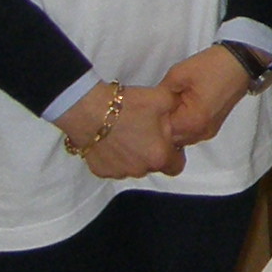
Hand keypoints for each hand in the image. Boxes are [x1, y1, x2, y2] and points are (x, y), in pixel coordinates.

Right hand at [56, 83, 184, 179]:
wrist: (88, 110)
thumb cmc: (127, 106)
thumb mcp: (163, 99)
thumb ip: (178, 110)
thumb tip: (183, 112)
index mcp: (159, 156)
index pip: (177, 166)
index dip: (175, 153)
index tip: (167, 139)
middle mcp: (140, 170)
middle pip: (153, 165)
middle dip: (152, 152)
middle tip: (144, 131)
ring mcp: (119, 172)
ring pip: (133, 167)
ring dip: (133, 155)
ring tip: (126, 133)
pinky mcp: (100, 170)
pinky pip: (113, 166)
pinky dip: (114, 157)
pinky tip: (110, 140)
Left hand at [158, 45, 252, 145]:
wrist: (239, 62)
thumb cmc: (210, 66)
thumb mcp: (177, 75)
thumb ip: (160, 95)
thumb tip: (150, 106)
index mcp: (192, 121)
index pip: (162, 134)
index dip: (152, 123)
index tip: (147, 110)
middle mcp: (202, 132)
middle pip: (172, 141)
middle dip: (162, 128)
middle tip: (155, 109)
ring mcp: (209, 131)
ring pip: (182, 138)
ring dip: (174, 127)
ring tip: (169, 108)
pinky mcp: (213, 126)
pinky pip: (192, 132)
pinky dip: (184, 125)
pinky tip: (180, 109)